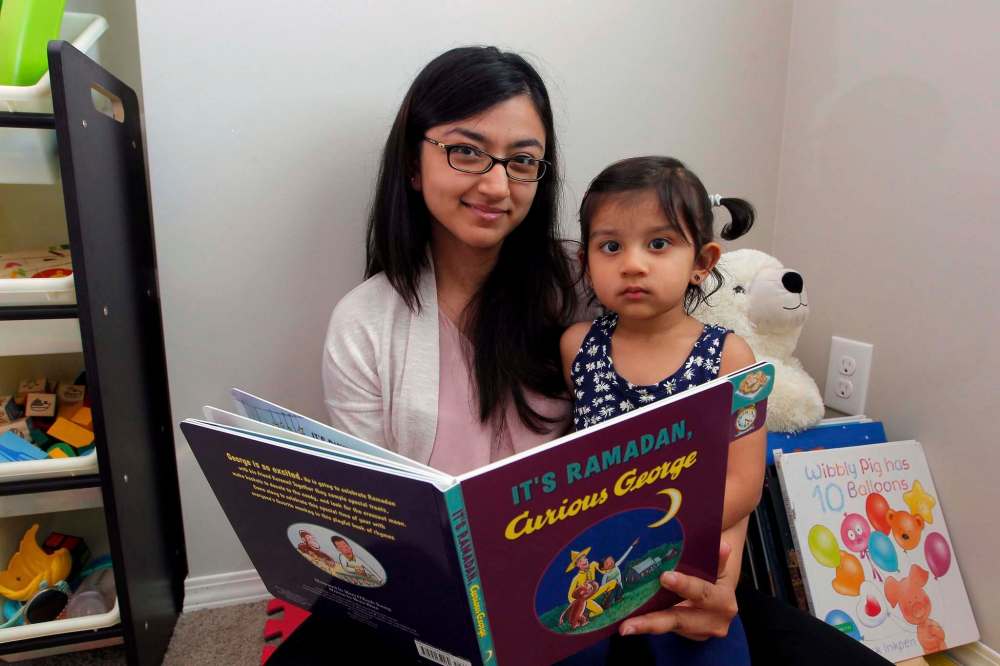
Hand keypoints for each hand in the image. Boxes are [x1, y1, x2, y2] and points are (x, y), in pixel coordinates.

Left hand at [619, 539, 737, 639]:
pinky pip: (667, 629)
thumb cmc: (715, 572)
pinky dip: (648, 625)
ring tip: (625, 627)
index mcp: (722, 600)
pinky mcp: (689, 635)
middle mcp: (714, 621)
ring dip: (646, 627)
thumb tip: (724, 546)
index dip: (684, 585)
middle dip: (654, 621)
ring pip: (670, 627)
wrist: (723, 596)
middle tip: (630, 624)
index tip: (665, 577)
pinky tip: (629, 624)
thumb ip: (717, 558)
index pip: (702, 592)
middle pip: (680, 620)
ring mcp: (701, 632)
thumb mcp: (718, 564)